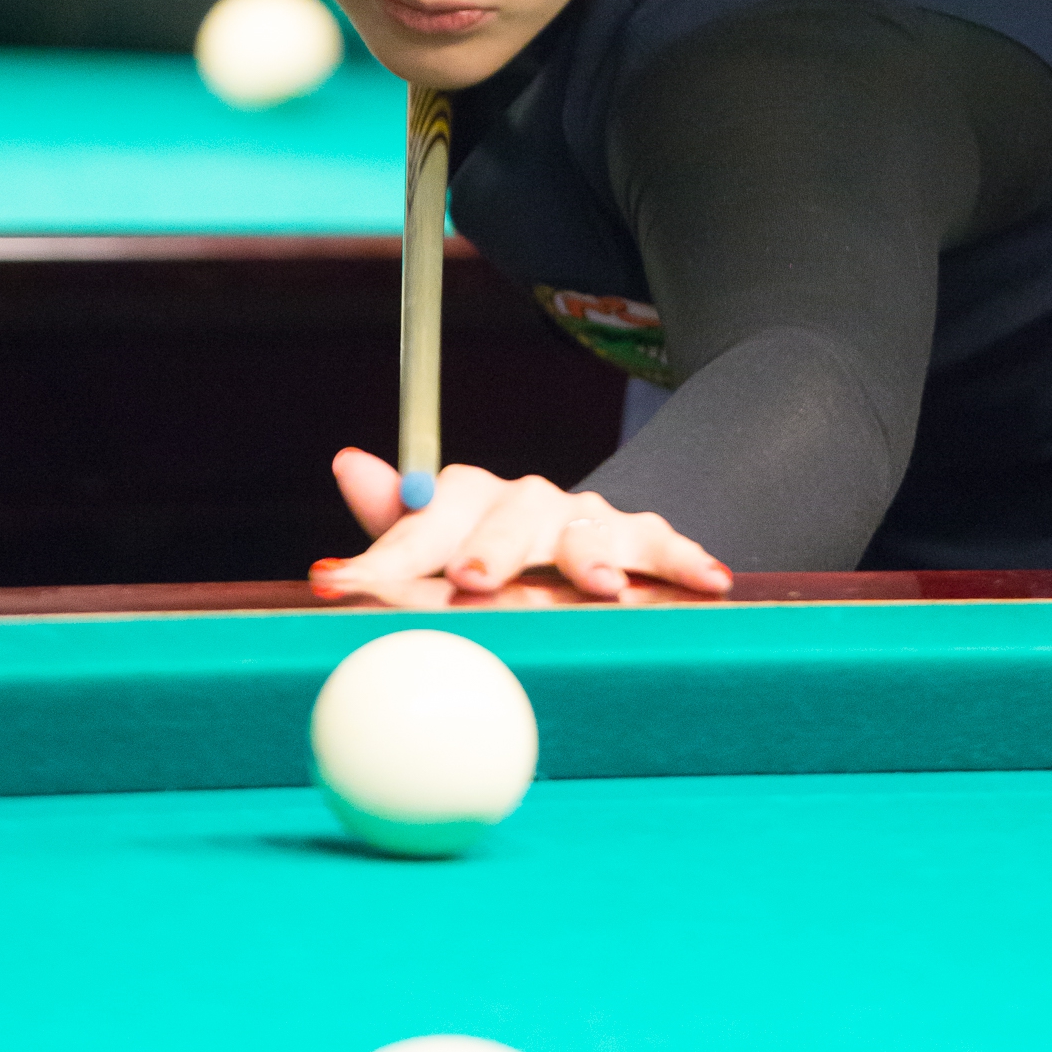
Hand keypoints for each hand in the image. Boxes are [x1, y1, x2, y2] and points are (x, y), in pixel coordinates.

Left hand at [310, 448, 732, 602]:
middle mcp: (524, 502)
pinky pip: (664, 547)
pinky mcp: (637, 538)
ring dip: (593, 558)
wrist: (564, 532)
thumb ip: (393, 520)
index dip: (384, 553)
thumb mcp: (434, 541)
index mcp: (464, 501)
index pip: (421, 521)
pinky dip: (686, 562)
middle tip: (474, 581)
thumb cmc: (482, 549)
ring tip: (600, 590)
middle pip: (508, 518)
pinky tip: (710, 580)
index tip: (341, 581)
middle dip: (493, 549)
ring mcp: (585, 518)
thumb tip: (346, 461)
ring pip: (586, 532)